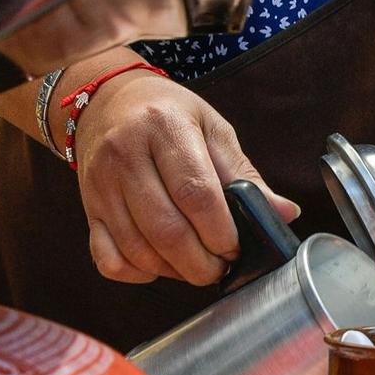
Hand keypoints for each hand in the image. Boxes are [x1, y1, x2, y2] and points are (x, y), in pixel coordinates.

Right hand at [68, 66, 298, 285]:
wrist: (108, 101)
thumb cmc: (169, 115)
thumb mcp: (212, 128)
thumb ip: (245, 173)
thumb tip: (286, 213)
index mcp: (164, 128)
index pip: (195, 192)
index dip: (220, 231)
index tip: (236, 246)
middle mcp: (126, 155)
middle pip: (166, 229)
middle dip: (201, 262)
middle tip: (220, 266)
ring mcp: (100, 185)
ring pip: (137, 249)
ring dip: (174, 271)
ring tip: (197, 265)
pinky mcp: (88, 208)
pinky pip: (107, 258)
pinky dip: (137, 273)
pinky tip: (160, 263)